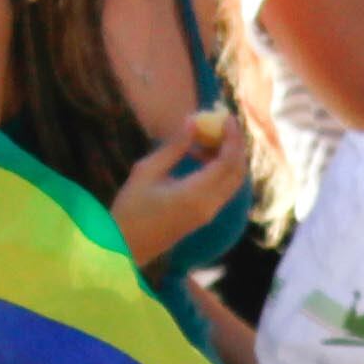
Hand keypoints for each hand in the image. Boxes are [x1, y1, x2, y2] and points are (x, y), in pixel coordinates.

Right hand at [107, 129, 248, 270]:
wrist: (125, 246)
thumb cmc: (130, 208)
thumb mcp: (147, 171)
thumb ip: (174, 148)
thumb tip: (193, 123)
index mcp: (196, 194)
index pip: (227, 162)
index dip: (232, 138)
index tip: (227, 118)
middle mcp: (209, 206)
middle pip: (237, 172)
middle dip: (234, 145)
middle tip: (221, 124)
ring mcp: (209, 213)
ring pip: (232, 181)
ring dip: (226, 157)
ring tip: (204, 138)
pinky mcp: (204, 216)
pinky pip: (222, 188)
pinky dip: (219, 169)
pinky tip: (198, 157)